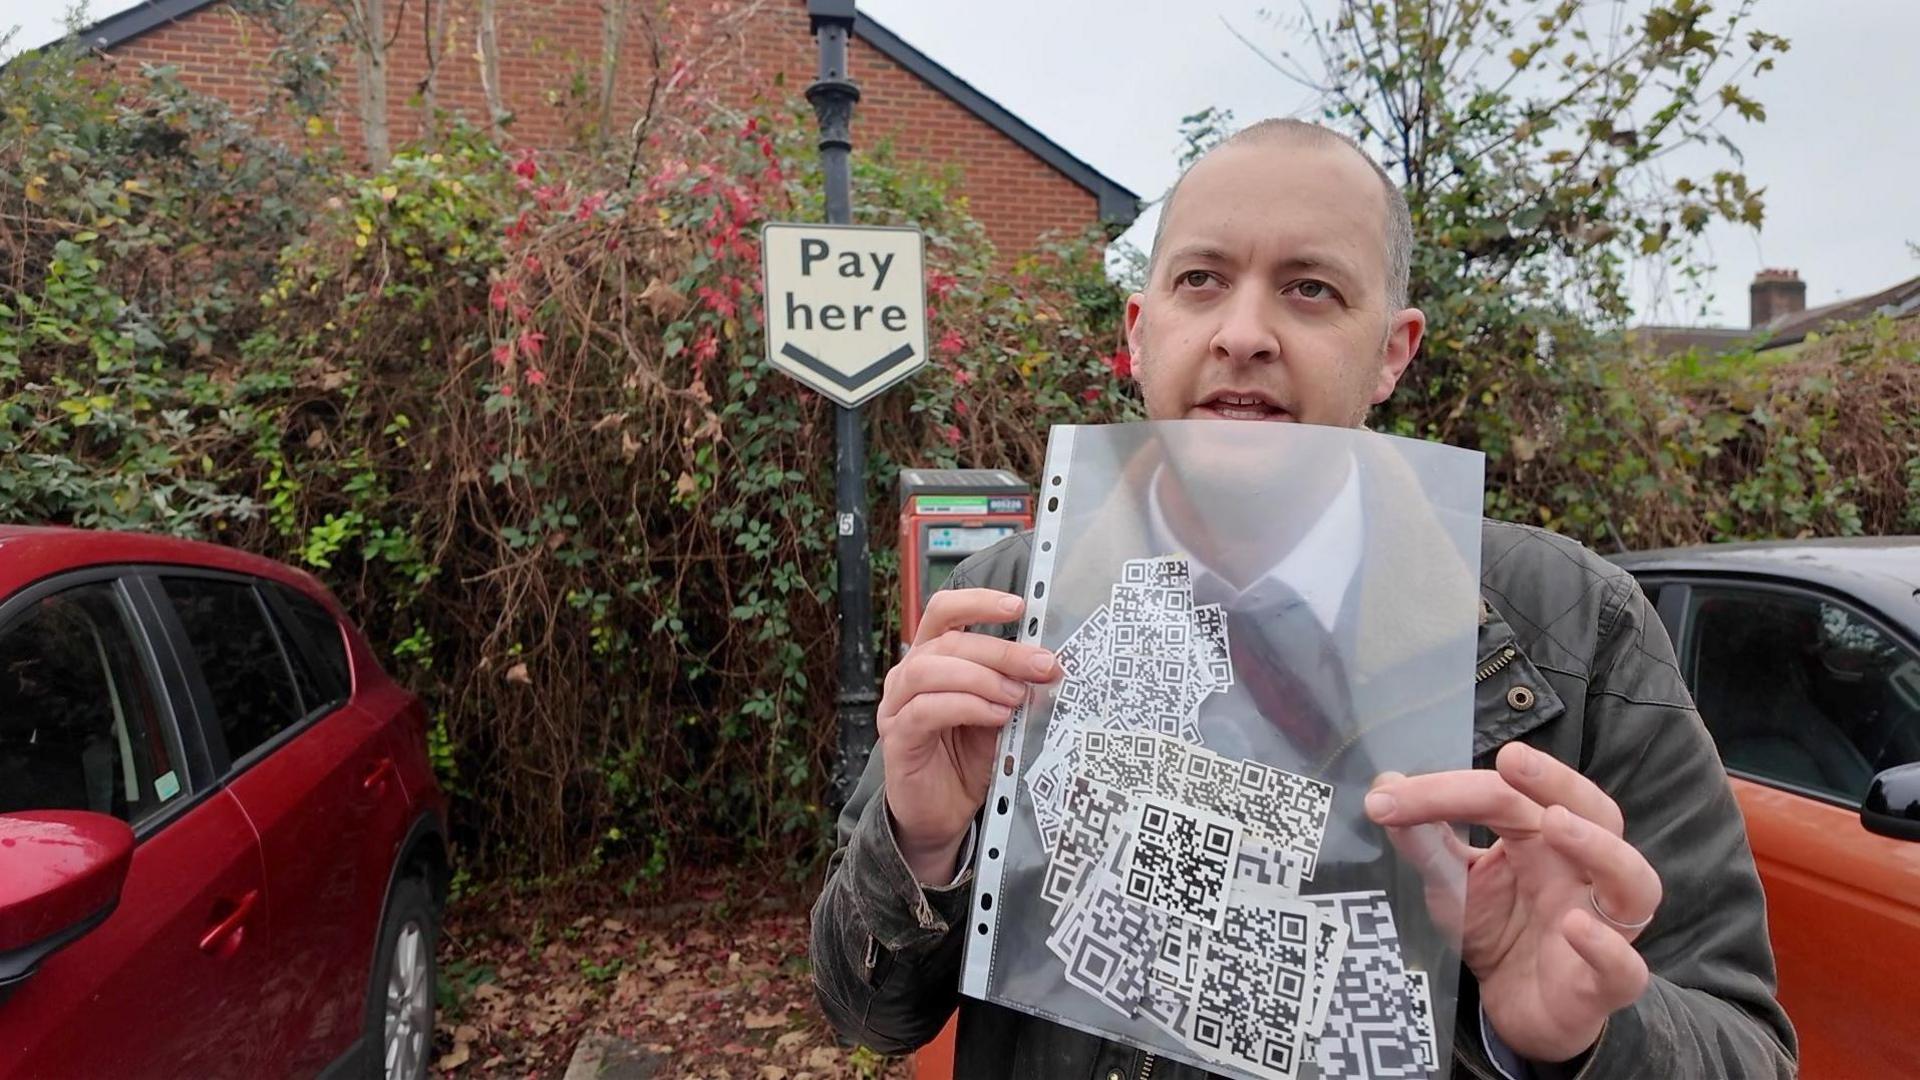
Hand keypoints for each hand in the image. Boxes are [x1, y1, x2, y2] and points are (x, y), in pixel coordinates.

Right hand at [878, 589, 1061, 883]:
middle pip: (948, 642)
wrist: (942, 815)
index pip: (944, 611)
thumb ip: (1013, 687)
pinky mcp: (897, 738)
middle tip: (1042, 664)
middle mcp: (908, 675)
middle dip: (1001, 650)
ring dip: (982, 678)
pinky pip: (926, 710)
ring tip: (1016, 697)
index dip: (978, 602)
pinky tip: (995, 716)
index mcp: (933, 658)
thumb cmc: (968, 759)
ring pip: (930, 669)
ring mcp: (897, 706)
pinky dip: (966, 706)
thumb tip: (1050, 664)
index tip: (1020, 606)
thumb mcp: (998, 714)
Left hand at [1365, 741, 1661, 1063]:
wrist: (1518, 1008)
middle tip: (1512, 760)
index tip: (1386, 797)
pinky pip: (1624, 965)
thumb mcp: (1454, 883)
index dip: (1447, 791)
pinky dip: (1604, 946)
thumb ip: (1426, 841)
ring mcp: (1604, 926)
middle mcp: (1583, 871)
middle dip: (1558, 781)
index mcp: (1544, 838)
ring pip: (1633, 879)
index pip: (1508, 796)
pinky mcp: (1606, 984)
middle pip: (1595, 812)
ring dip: (1598, 846)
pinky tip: (1575, 928)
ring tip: (1556, 824)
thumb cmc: (1498, 930)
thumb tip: (1385, 786)